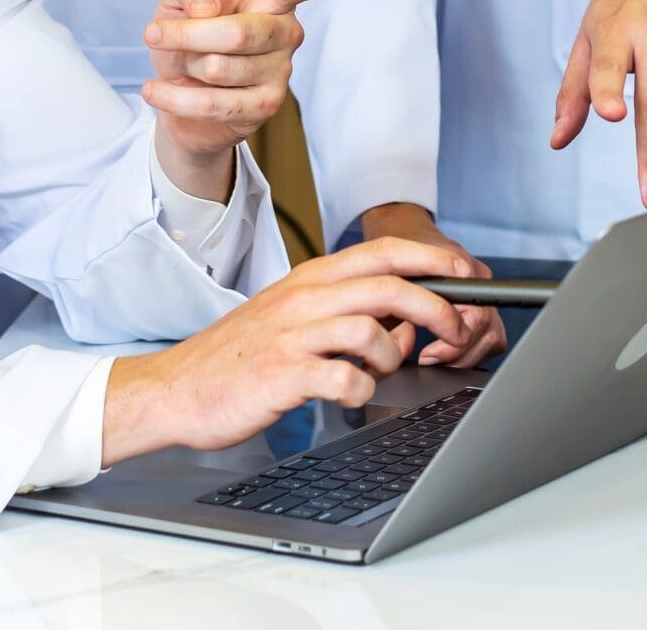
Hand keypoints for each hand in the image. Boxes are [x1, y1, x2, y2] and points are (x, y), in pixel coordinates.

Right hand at [101, 235, 475, 463]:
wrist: (178, 388)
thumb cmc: (242, 355)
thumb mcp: (296, 320)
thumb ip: (351, 316)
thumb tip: (404, 326)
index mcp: (312, 279)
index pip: (385, 251)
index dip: (435, 258)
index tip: (468, 273)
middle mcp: (305, 299)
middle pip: (391, 286)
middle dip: (438, 307)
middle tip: (457, 331)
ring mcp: (293, 336)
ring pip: (372, 330)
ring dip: (392, 356)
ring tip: (379, 373)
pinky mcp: (283, 375)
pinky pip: (344, 380)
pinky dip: (360, 391)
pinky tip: (347, 395)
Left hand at [142, 0, 378, 167]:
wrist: (174, 92)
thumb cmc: (185, 34)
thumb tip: (211, 7)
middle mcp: (286, 32)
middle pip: (239, 33)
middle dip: (187, 35)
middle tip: (154, 33)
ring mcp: (281, 72)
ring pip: (219, 68)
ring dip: (182, 65)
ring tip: (179, 65)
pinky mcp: (266, 108)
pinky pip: (214, 103)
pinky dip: (174, 97)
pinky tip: (155, 91)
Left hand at [357, 202, 507, 367]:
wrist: (402, 230)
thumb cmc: (392, 252)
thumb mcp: (387, 277)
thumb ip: (399, 306)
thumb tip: (401, 344)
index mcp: (461, 269)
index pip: (476, 318)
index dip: (455, 344)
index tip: (428, 353)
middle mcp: (477, 278)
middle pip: (487, 332)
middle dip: (457, 353)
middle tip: (427, 358)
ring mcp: (482, 289)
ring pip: (492, 338)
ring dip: (464, 355)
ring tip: (434, 356)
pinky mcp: (481, 301)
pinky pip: (490, 336)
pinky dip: (471, 350)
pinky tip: (446, 349)